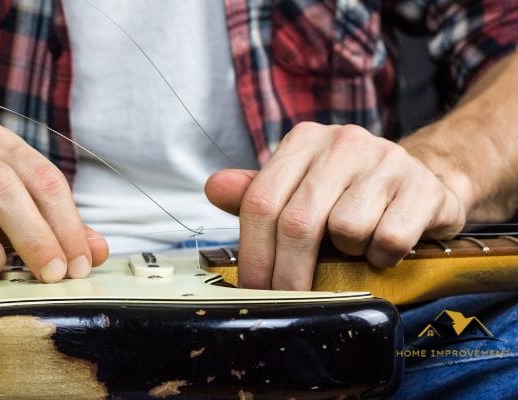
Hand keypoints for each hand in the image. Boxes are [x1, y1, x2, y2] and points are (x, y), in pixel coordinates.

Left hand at [204, 122, 465, 289]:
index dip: (253, 253)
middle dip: (288, 273)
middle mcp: (343, 142)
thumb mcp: (300, 189)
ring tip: (354, 248)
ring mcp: (387, 160)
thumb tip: (213, 188)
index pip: (262, 201)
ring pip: (346, 230)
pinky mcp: (423, 187)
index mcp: (304, 140)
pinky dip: (381, 257)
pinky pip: (389, 239)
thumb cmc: (349, 193)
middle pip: (298, 221)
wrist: (425, 180)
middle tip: (289, 300)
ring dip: (347, 255)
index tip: (254, 288)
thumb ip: (256, 193)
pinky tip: (383, 249)